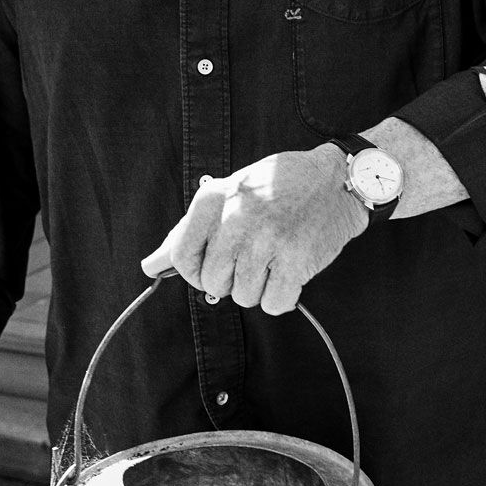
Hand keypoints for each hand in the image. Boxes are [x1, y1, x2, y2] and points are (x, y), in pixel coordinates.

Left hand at [141, 146, 366, 314]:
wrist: (336, 181)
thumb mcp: (228, 194)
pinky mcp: (296, 261)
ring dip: (259, 287)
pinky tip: (290, 271)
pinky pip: (274, 304)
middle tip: (253, 258)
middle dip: (231, 279)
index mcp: (213, 199)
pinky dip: (282, 296)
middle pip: (213, 283)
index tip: (213, 265)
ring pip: (244, 296)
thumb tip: (150, 266)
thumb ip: (189, 231)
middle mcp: (236, 219)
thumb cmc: (278, 187)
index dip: (196, 271)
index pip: (182, 257)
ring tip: (274, 259)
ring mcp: (267, 241)